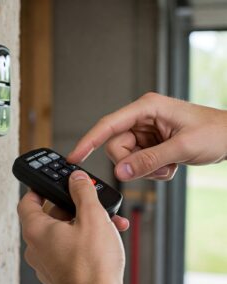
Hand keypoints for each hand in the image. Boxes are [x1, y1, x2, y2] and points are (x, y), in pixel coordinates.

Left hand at [18, 170, 125, 283]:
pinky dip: (86, 238)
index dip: (38, 188)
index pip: (28, 201)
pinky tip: (106, 237)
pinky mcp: (61, 272)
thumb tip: (77, 179)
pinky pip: (71, 247)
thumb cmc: (92, 266)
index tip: (48, 182)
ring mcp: (49, 262)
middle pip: (51, 215)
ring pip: (65, 231)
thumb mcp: (92, 217)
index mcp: (37, 231)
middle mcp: (38, 248)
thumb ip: (83, 192)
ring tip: (107, 221)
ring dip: (85, 222)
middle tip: (89, 200)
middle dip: (74, 205)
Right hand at [67, 92, 226, 180]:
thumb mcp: (181, 147)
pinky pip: (139, 162)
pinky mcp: (150, 144)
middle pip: (117, 146)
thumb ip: (148, 160)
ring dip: (146, 168)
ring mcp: (146, 132)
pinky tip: (170, 164)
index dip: (89, 141)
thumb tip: (120, 172)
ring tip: (168, 165)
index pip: (108, 125)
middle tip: (155, 166)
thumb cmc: (214, 132)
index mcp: (146, 108)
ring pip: (128, 158)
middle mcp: (142, 119)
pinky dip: (153, 170)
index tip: (75, 156)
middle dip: (132, 162)